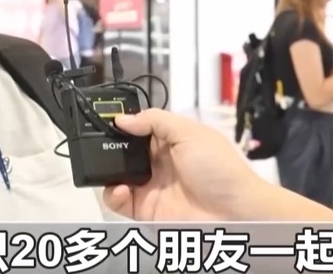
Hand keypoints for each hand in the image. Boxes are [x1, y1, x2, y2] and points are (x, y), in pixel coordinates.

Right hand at [102, 110, 260, 220]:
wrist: (235, 213)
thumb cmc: (219, 168)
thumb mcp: (190, 132)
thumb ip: (154, 121)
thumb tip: (123, 119)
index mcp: (170, 141)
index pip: (140, 129)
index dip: (124, 124)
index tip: (105, 119)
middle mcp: (158, 163)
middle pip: (124, 152)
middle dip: (109, 147)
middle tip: (98, 144)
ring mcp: (151, 187)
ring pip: (117, 177)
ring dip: (108, 172)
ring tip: (110, 169)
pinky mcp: (145, 210)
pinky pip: (119, 202)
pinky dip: (113, 195)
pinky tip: (121, 190)